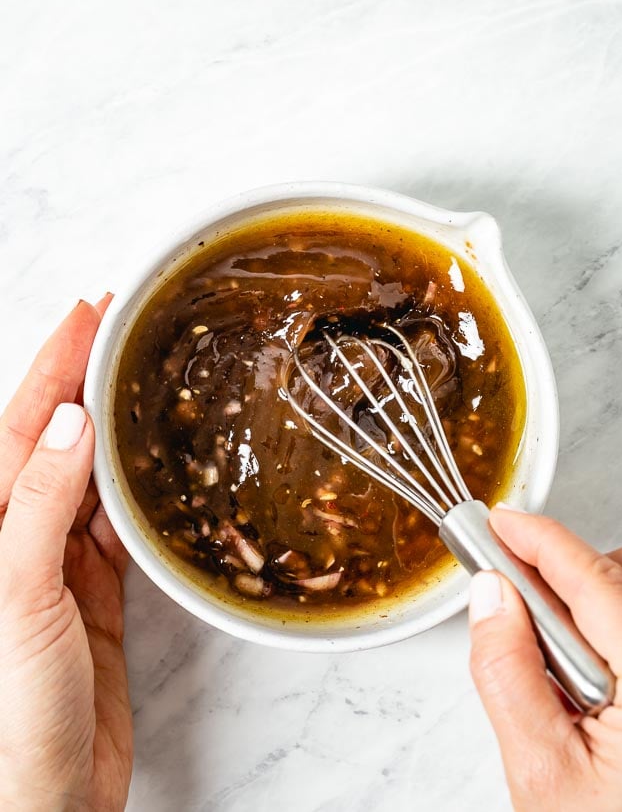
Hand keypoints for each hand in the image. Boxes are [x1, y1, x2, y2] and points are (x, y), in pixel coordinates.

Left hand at [0, 298, 131, 810]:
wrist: (42, 802)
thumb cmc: (5, 714)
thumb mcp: (15, 595)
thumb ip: (38, 506)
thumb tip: (68, 423)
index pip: (20, 426)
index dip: (53, 366)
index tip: (88, 315)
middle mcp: (17, 538)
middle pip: (55, 442)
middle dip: (82, 383)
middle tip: (118, 332)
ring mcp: (55, 566)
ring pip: (89, 481)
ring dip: (113, 433)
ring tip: (140, 385)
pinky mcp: (92, 597)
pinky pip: (117, 529)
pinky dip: (134, 495)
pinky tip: (150, 472)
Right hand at [469, 506, 621, 811]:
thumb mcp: (540, 770)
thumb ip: (507, 674)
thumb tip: (490, 595)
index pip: (596, 583)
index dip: (541, 541)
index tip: (501, 521)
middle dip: (566, 573)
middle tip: (514, 600)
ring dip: (588, 601)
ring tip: (557, 664)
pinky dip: (609, 625)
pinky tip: (585, 674)